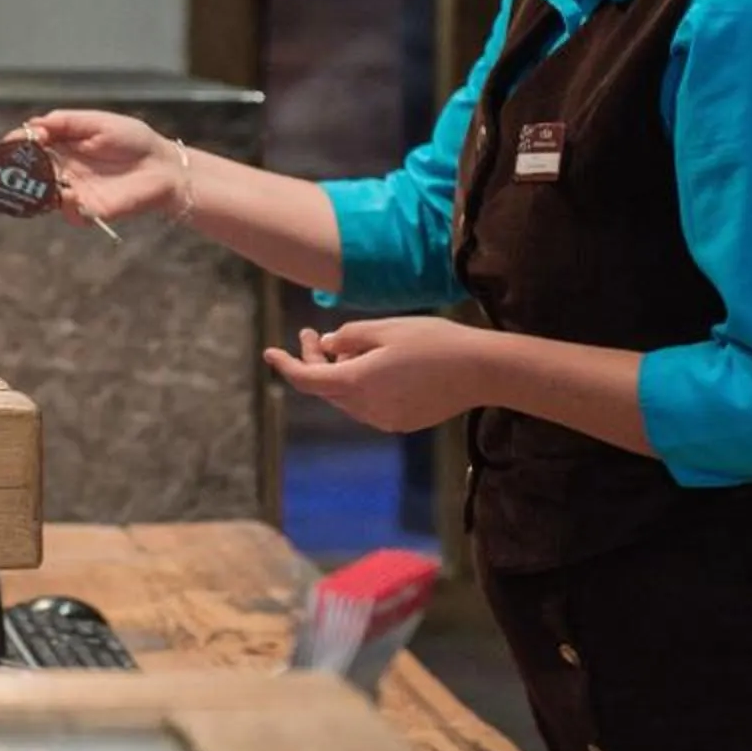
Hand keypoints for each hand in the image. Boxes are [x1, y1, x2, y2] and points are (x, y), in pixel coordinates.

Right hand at [19, 110, 184, 227]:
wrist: (163, 167)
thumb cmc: (134, 141)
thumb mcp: (97, 122)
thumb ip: (65, 122)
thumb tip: (32, 124)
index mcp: (64, 146)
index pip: (31, 145)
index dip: (19, 142)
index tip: (13, 140)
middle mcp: (64, 170)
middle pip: (30, 171)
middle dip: (17, 167)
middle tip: (13, 160)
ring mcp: (74, 191)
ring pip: (43, 193)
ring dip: (35, 185)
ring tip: (33, 174)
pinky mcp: (88, 210)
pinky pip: (67, 211)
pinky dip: (62, 202)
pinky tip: (64, 190)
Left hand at [262, 318, 479, 433]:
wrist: (481, 370)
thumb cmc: (434, 341)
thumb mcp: (386, 328)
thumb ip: (349, 338)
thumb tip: (327, 346)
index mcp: (358, 383)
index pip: (307, 379)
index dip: (285, 364)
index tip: (269, 351)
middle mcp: (367, 408)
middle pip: (326, 388)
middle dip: (314, 362)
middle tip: (313, 333)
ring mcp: (385, 419)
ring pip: (345, 398)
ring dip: (336, 374)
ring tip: (342, 346)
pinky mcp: (402, 422)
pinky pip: (367, 405)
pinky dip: (358, 386)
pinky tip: (369, 365)